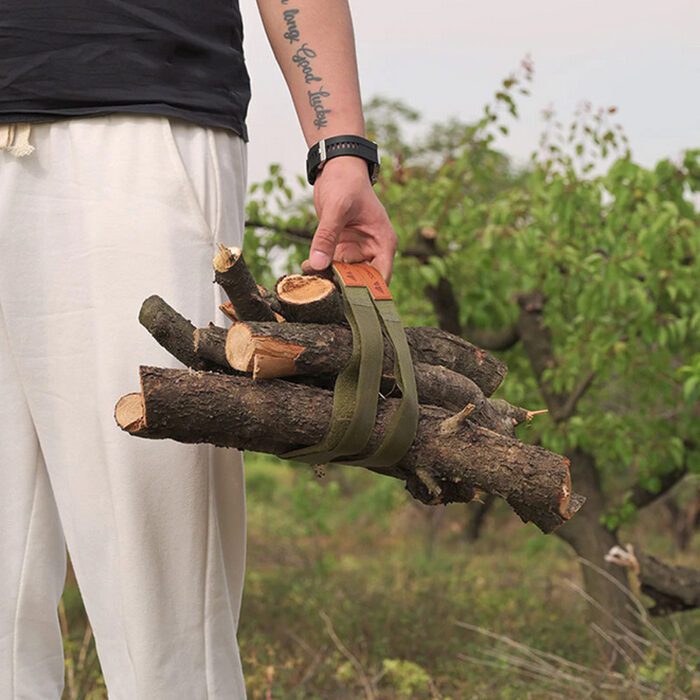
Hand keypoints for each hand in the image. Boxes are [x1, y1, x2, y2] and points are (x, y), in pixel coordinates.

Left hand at [301, 155, 397, 282]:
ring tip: (310, 277)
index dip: (368, 292)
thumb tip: (317, 264)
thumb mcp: (336, 208)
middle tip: (322, 289)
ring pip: (344, 275)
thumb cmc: (346, 182)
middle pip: (361, 281)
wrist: (336, 167)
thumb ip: (326, 236)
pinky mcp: (340, 248)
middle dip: (343, 287)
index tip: (347, 299)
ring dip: (328, 278)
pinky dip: (320, 267)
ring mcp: (356, 250)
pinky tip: (306, 266)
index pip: (381, 278)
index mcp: (383, 243)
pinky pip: (331, 264)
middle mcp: (372, 250)